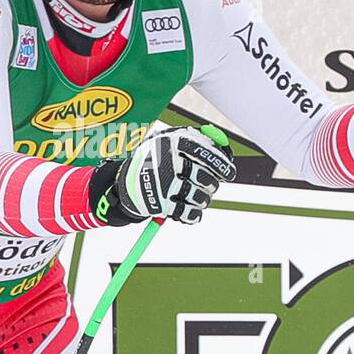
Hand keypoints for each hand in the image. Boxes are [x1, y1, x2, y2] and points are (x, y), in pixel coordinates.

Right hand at [90, 127, 236, 225]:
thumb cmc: (155, 160)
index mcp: (169, 144)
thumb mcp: (168, 141)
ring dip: (202, 199)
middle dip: (212, 184)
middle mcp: (166, 163)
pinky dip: (193, 214)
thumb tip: (224, 144)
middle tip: (209, 184)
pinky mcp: (161, 205)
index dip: (221, 164)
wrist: (125, 184)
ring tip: (194, 195)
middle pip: (205, 177)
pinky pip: (190, 214)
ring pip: (200, 197)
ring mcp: (163, 186)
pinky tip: (188, 210)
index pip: (204, 153)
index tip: (229, 173)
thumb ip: (196, 139)